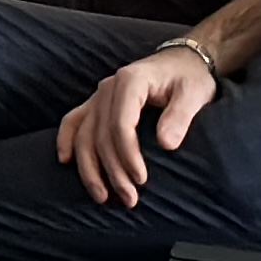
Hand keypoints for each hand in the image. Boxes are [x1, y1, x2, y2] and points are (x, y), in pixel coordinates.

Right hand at [54, 47, 220, 206]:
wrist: (183, 62)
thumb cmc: (189, 78)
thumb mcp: (194, 94)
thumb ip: (180, 116)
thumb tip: (166, 144)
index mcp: (131, 81)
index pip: (120, 123)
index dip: (127, 154)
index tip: (141, 179)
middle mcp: (108, 87)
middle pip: (100, 134)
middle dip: (112, 170)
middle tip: (129, 198)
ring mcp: (99, 96)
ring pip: (83, 133)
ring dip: (89, 167)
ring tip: (102, 197)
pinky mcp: (97, 103)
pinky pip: (73, 121)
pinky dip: (66, 140)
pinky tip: (65, 160)